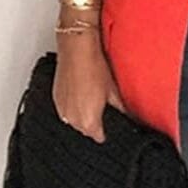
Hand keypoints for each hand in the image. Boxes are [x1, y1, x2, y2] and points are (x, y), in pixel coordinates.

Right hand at [52, 29, 126, 143]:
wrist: (77, 50)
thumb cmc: (94, 68)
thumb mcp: (114, 91)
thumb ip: (122, 110)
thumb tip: (130, 118)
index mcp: (88, 122)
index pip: (100, 137)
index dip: (108, 130)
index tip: (112, 123)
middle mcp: (72, 120)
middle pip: (87, 130)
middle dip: (95, 121)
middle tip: (104, 105)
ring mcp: (62, 110)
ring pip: (76, 120)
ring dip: (83, 113)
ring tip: (92, 96)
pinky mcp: (56, 99)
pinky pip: (66, 109)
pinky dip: (73, 104)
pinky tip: (81, 91)